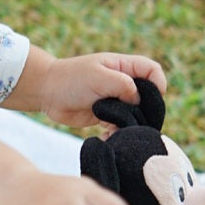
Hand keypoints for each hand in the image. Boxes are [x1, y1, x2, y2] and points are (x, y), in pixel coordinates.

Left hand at [36, 52, 166, 129]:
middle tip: (135, 120)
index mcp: (123, 67)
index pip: (152, 71)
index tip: (154, 98)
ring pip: (135, 115)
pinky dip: (117, 133)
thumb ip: (124, 85)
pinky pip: (120, 127)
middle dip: (145, 109)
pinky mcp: (105, 115)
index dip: (158, 83)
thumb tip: (139, 101)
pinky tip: (107, 137)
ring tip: (117, 130)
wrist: (46, 92)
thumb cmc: (71, 79)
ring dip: (130, 124)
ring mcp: (114, 100)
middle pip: (148, 96)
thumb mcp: (99, 77)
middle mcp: (121, 82)